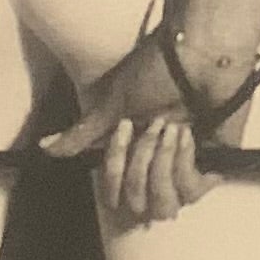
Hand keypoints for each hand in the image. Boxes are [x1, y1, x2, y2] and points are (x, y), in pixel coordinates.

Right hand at [42, 31, 205, 225]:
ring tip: (171, 129)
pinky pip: (191, 191)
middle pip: (137, 206)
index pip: (115, 198)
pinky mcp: (215, 166)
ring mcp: (188, 169)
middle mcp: (160, 168)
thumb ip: (84, 133)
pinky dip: (182, 162)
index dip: (113, 174)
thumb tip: (45, 147)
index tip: (124, 130)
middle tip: (152, 126)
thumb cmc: (161, 71)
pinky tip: (189, 134)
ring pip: (164, 206)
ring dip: (160, 166)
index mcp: (135, 156)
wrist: (200, 53)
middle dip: (138, 166)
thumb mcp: (114, 105)